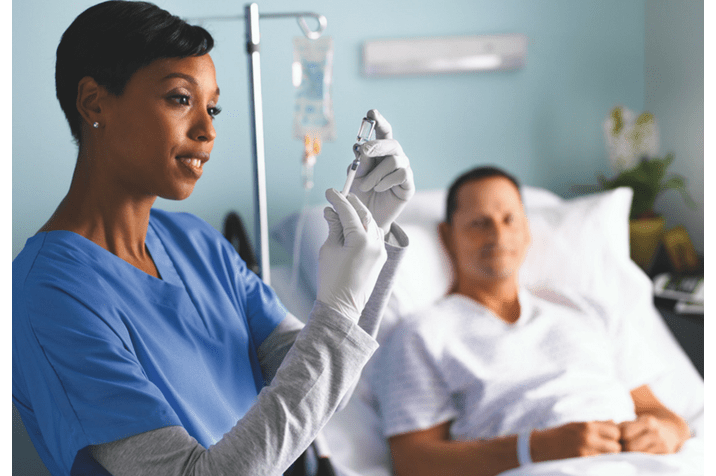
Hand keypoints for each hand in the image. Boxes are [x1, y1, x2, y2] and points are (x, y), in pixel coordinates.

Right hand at [316, 189, 387, 320]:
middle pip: (364, 214)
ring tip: (345, 208)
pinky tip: (355, 224)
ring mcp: (380, 251)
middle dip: (351, 204)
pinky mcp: (381, 257)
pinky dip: (366, 226)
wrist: (342, 306)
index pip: (349, 212)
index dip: (338, 200)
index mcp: (360, 241)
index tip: (329, 191)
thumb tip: (331, 211)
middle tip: (338, 195)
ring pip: (372, 223)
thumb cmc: (331, 279)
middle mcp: (374, 243)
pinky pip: (375, 235)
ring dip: (359, 214)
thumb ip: (333, 227)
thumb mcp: (328, 249)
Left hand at [350, 109, 414, 235]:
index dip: (378, 121)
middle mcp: (394, 157)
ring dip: (375, 173)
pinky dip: (386, 181)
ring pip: (393, 160)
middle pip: (391, 142)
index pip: (382, 132)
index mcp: (380, 152)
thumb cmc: (361, 195)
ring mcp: (403, 169)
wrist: (368, 218)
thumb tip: (359, 150)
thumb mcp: (354, 178)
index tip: (371, 112)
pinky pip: (401, 174)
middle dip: (376, 144)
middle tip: (363, 151)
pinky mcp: (409, 183)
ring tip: (366, 186)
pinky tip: (379, 189)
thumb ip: (358, 164)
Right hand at [530, 421, 621, 461]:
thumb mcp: (576, 424)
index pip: (615, 431)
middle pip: (616, 446)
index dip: (613, 436)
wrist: (540, 446)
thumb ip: (595, 423)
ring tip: (598, 454)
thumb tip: (614, 422)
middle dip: (612, 448)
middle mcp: (588, 437)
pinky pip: (600, 463)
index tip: (607, 438)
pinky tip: (591, 459)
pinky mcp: (582, 461)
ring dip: (607, 456)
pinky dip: (599, 462)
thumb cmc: (560, 434)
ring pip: (611, 456)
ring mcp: (585, 451)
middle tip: (604, 449)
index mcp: (587, 425)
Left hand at [619, 415, 682, 453]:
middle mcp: (657, 432)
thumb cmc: (645, 426)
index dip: (619, 436)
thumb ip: (621, 426)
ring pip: (639, 454)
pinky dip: (641, 458)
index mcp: (648, 421)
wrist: (672, 430)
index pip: (625, 432)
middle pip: (631, 446)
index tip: (618, 437)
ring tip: (630, 450)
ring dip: (631, 454)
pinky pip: (647, 459)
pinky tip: (639, 453)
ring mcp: (662, 444)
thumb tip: (609, 436)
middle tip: (622, 446)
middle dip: (624, 447)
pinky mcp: (666, 454)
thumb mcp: (635, 421)